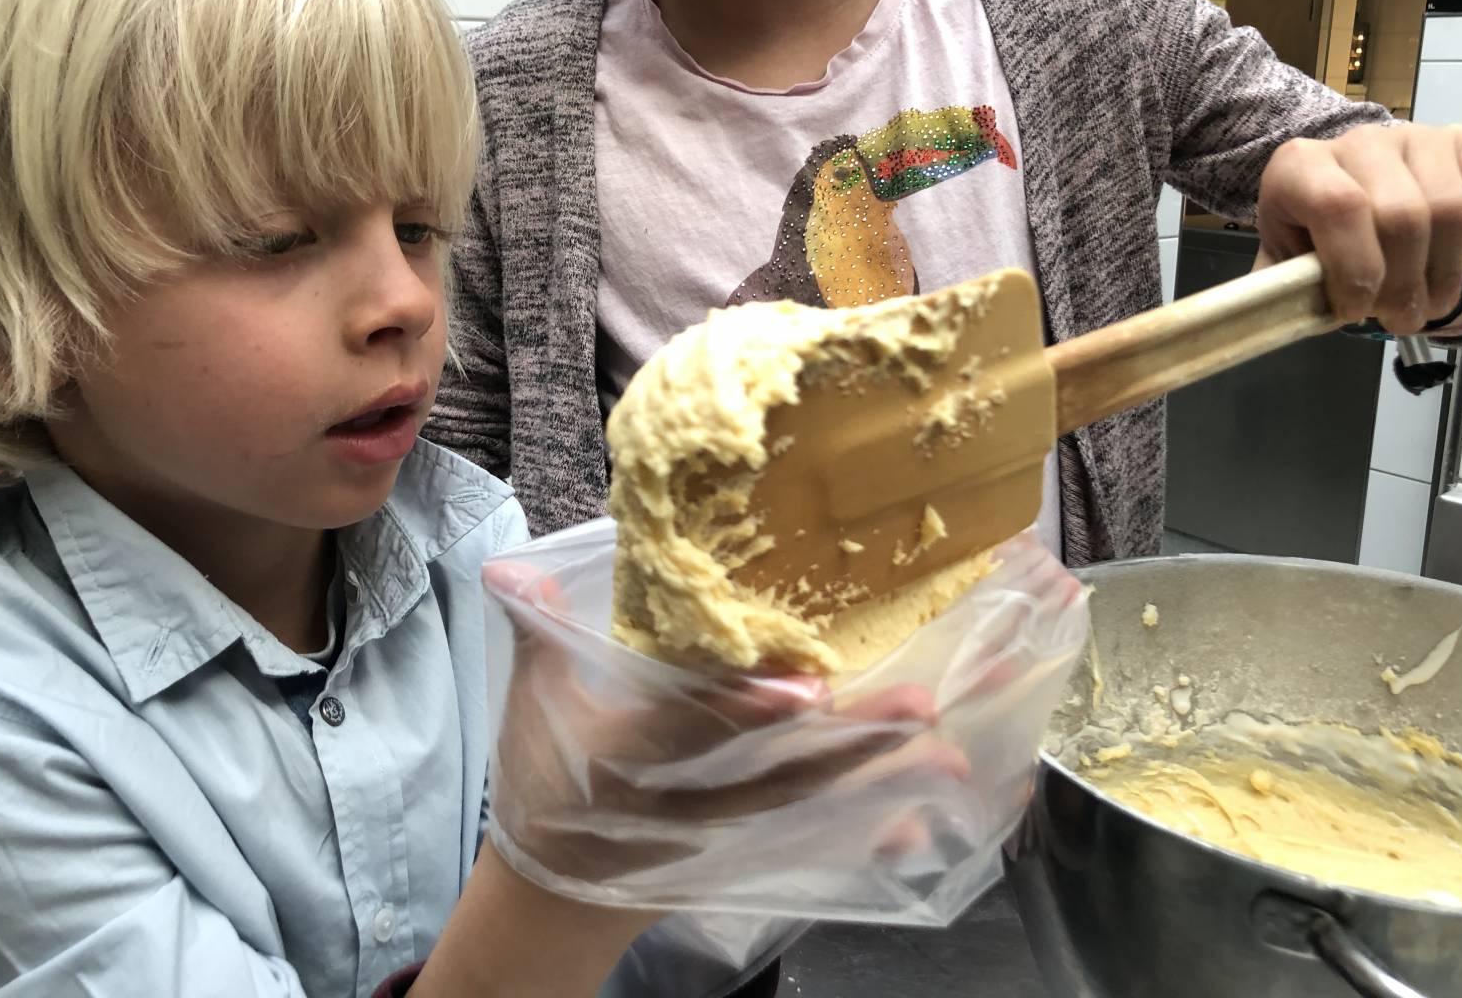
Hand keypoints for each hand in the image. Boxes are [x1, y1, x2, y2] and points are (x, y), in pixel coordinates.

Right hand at [483, 560, 963, 888]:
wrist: (559, 896)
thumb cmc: (545, 786)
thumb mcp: (529, 708)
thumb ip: (534, 631)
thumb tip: (509, 565)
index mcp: (631, 760)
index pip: (694, 734)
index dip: (750, 713)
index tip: (812, 690)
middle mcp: (688, 806)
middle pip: (780, 775)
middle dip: (854, 744)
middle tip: (925, 706)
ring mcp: (725, 839)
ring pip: (813, 810)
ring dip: (883, 783)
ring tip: (952, 757)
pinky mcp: (749, 856)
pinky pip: (818, 848)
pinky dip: (872, 838)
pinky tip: (926, 824)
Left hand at [1254, 123, 1461, 332]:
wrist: (1359, 210)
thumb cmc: (1316, 243)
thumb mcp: (1287, 267)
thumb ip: (1285, 290)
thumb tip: (1278, 317)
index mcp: (1299, 167)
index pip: (1337, 207)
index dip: (1354, 268)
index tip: (1356, 311)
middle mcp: (1357, 141)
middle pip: (1401, 217)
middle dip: (1403, 286)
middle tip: (1398, 320)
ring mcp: (1415, 135)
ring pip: (1452, 210)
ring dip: (1444, 275)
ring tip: (1426, 305)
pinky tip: (1458, 259)